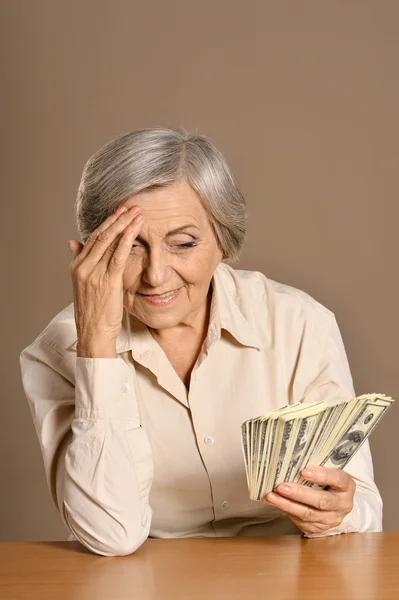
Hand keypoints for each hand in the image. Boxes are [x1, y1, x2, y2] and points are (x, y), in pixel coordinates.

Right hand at [68, 204, 143, 355]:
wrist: (93, 332)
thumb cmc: (93, 310)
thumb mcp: (84, 284)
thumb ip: (81, 261)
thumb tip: (73, 242)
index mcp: (77, 266)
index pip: (93, 238)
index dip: (107, 223)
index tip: (119, 212)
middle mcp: (83, 267)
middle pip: (101, 236)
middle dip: (117, 219)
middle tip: (131, 207)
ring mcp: (94, 273)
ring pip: (110, 242)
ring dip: (125, 225)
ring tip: (137, 214)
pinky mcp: (107, 281)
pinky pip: (118, 256)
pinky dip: (127, 240)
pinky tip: (134, 230)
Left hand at [264, 466, 355, 535]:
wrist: (336, 505)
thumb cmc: (329, 483)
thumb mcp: (330, 472)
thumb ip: (317, 467)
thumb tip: (293, 461)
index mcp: (346, 486)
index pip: (338, 480)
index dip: (322, 476)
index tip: (304, 471)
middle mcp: (342, 505)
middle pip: (322, 501)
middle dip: (300, 494)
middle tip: (282, 487)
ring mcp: (331, 519)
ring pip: (309, 514)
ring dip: (288, 505)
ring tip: (272, 497)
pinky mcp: (319, 528)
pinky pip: (301, 522)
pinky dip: (286, 511)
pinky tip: (276, 503)